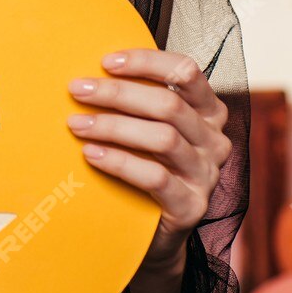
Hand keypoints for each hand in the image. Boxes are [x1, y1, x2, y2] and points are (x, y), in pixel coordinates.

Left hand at [67, 48, 231, 261]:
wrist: (156, 231)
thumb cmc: (149, 164)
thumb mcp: (151, 126)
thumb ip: (139, 98)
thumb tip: (92, 69)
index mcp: (209, 111)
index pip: (186, 71)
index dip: (147, 61)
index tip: (106, 61)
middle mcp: (214, 140)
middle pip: (169, 104)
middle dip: (118, 93)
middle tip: (78, 90)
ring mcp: (206, 174)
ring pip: (162, 138)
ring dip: (113, 126)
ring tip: (77, 124)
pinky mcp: (191, 206)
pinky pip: (155, 177)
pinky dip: (119, 161)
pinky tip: (91, 153)